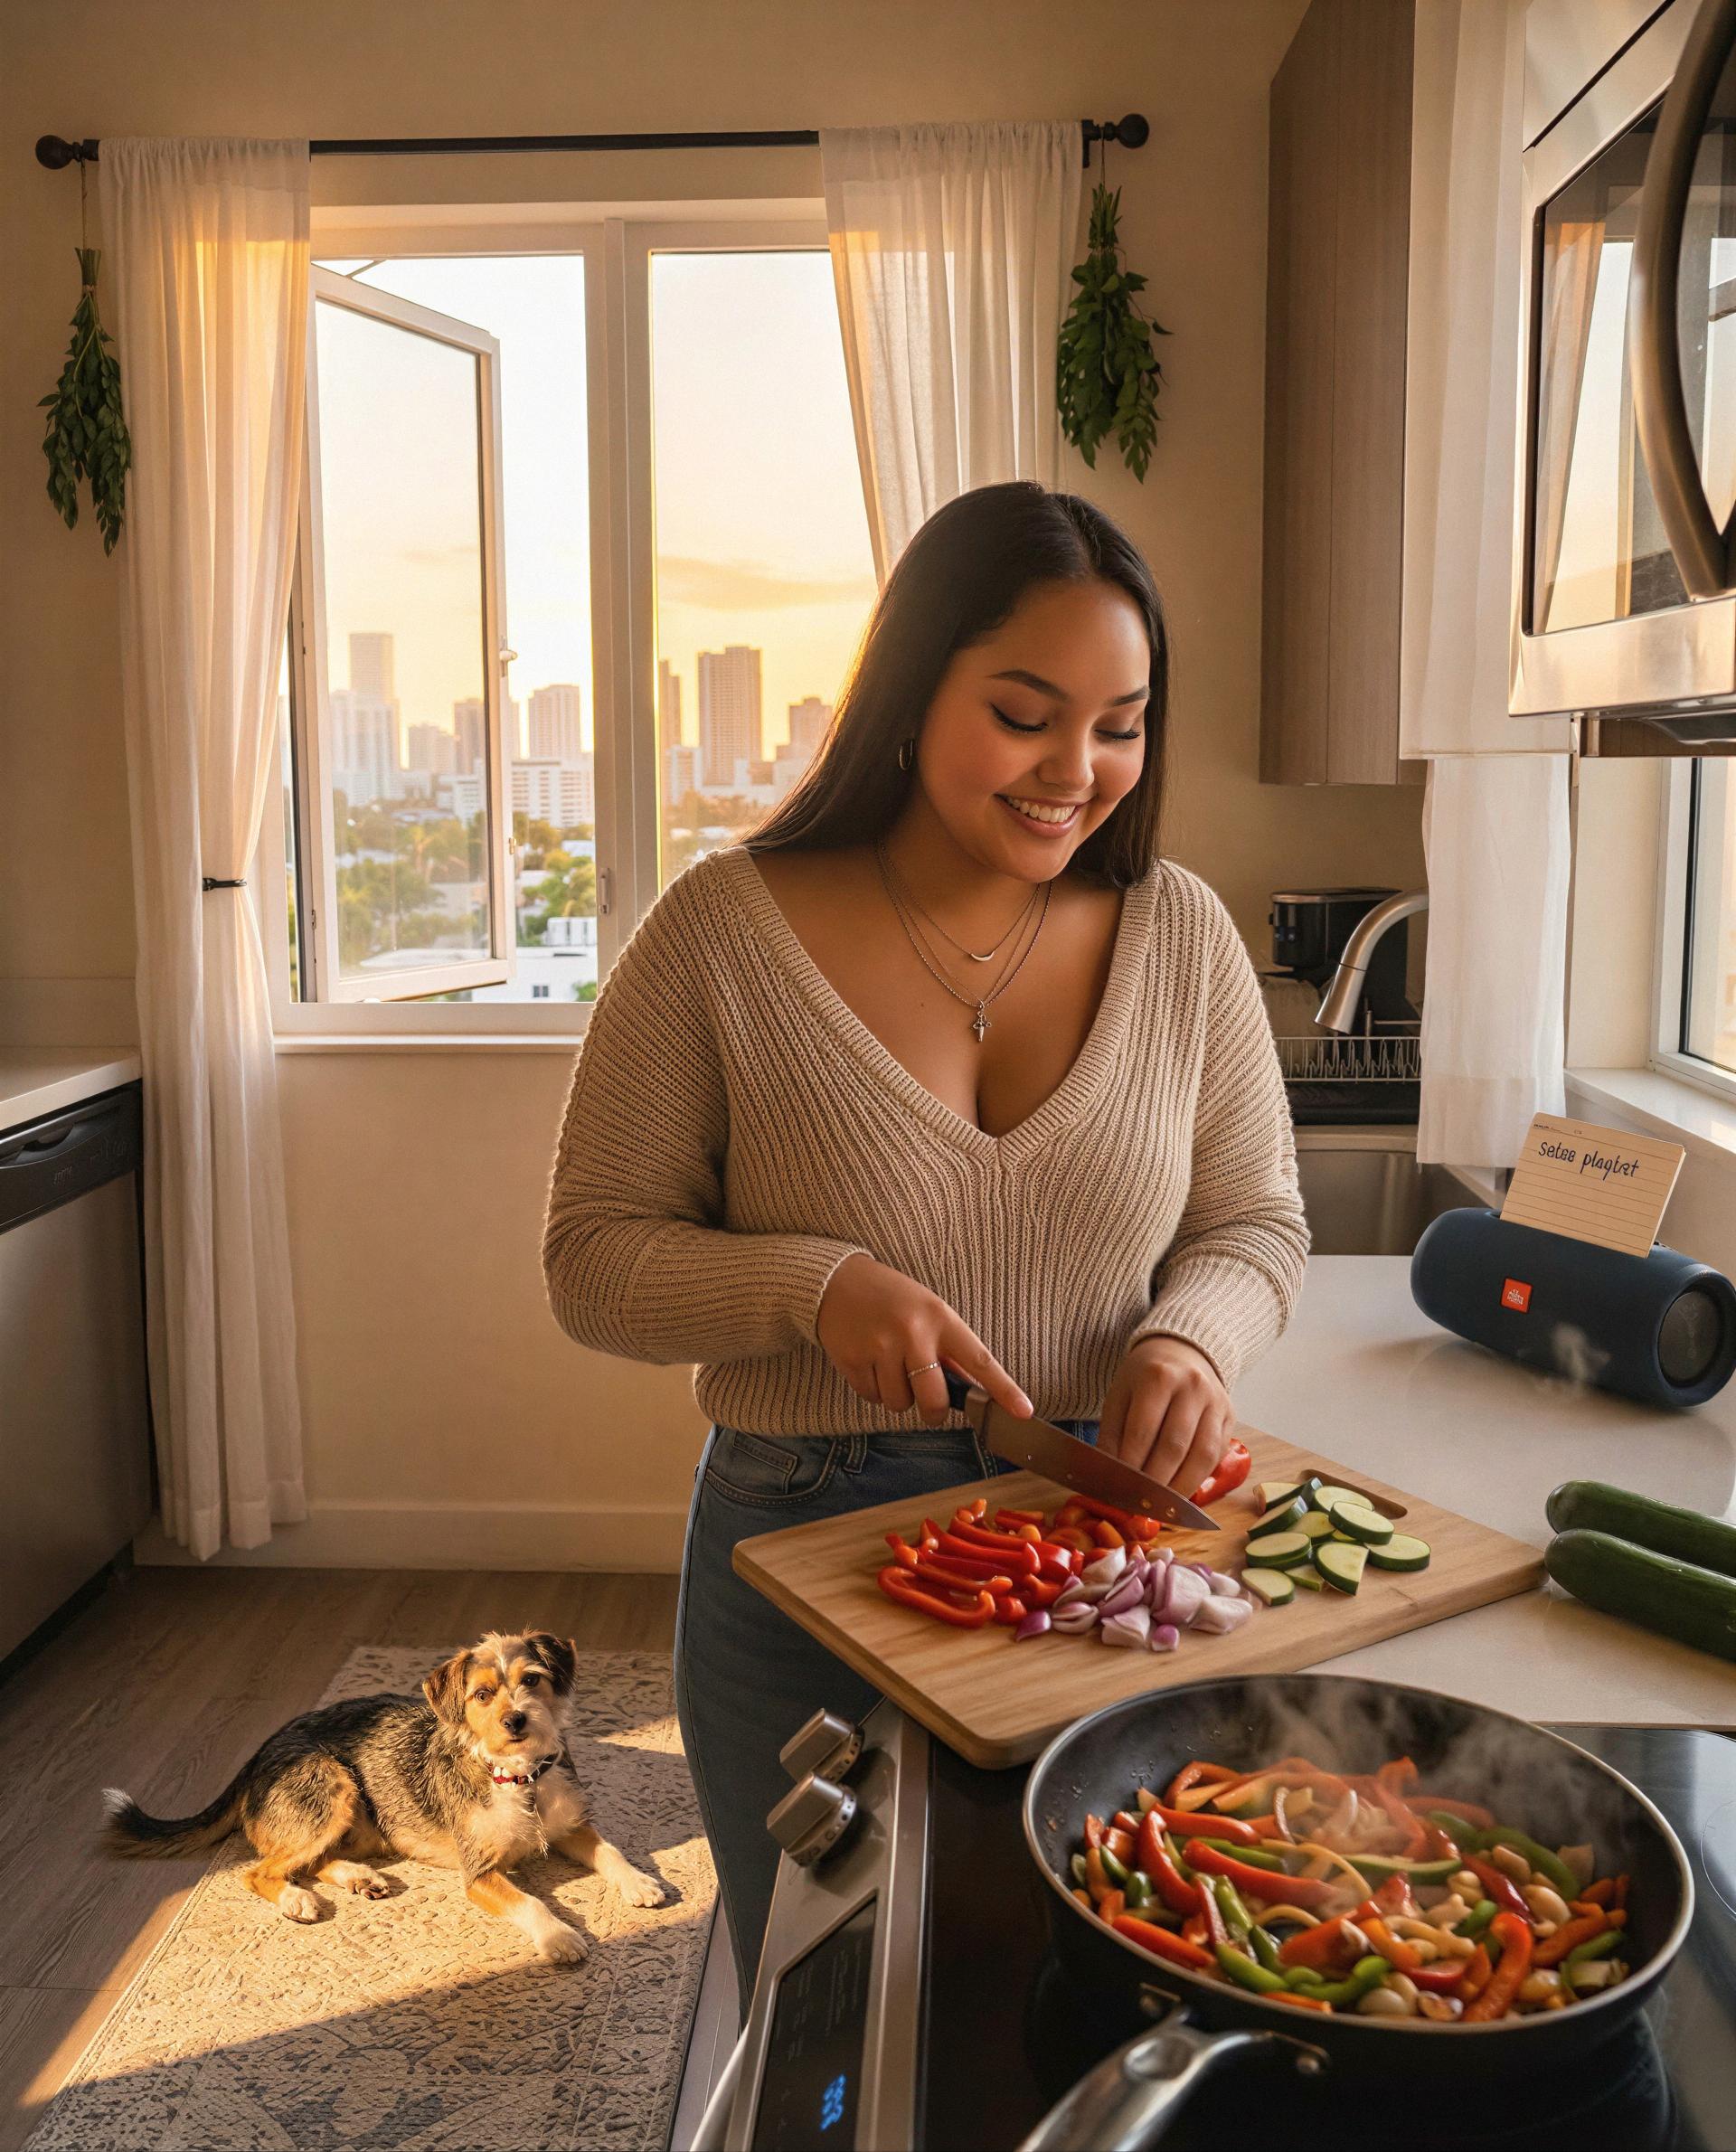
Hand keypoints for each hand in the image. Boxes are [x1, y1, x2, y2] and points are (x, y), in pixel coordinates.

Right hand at [816, 1254, 1032, 1425]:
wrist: (837, 1281)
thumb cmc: (891, 1298)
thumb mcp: (928, 1311)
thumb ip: (947, 1348)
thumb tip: (971, 1390)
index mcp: (940, 1318)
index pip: (979, 1360)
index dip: (1003, 1389)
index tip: (1023, 1411)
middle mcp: (913, 1333)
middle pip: (935, 1400)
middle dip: (934, 1411)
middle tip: (930, 1404)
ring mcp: (881, 1347)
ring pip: (899, 1403)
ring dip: (897, 1395)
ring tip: (889, 1365)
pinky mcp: (853, 1360)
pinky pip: (872, 1398)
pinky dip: (873, 1389)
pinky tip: (869, 1363)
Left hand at [1099, 1336, 1232, 1494]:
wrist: (1181, 1351)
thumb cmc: (1144, 1377)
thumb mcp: (1120, 1395)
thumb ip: (1113, 1435)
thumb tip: (1109, 1477)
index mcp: (1158, 1376)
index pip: (1142, 1431)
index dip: (1131, 1466)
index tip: (1119, 1489)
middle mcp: (1193, 1387)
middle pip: (1174, 1446)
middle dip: (1155, 1482)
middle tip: (1139, 1505)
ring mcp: (1216, 1401)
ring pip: (1202, 1455)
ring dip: (1180, 1487)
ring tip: (1161, 1506)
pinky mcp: (1230, 1416)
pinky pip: (1217, 1455)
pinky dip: (1198, 1478)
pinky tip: (1180, 1491)